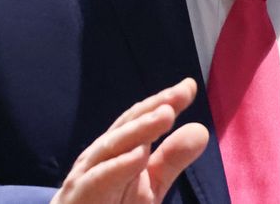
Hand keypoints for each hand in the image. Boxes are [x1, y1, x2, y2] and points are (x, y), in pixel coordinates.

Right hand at [50, 78, 208, 203]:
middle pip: (126, 127)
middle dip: (153, 108)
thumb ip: (171, 160)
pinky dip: (118, 167)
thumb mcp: (150, 186)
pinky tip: (139, 155)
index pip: (140, 120)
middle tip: (180, 93)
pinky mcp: (78, 197)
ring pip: (111, 147)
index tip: (189, 87)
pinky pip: (97, 180)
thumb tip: (201, 129)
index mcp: (116, 150)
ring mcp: (85, 177)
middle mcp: (99, 158)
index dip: (163, 102)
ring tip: (166, 114)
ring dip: (139, 130)